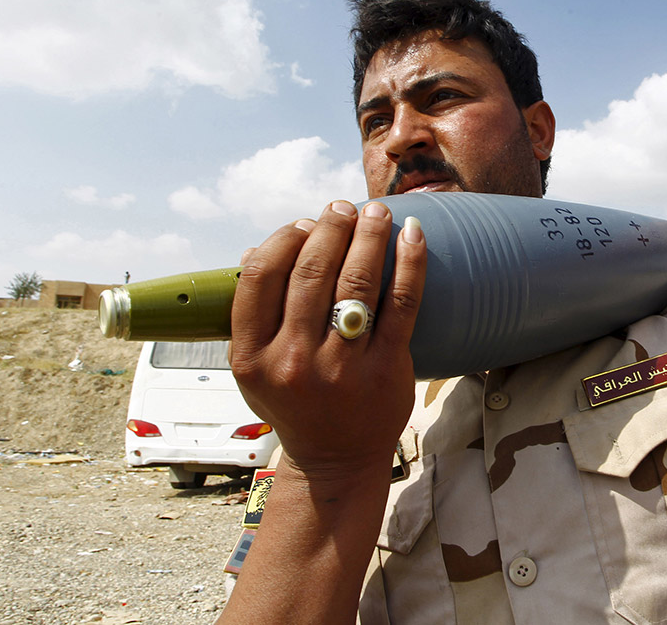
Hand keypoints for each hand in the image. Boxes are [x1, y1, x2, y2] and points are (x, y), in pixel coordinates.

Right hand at [228, 200, 426, 478]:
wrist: (335, 459)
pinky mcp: (387, 367)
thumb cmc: (294, 402)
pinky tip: (414, 234)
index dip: (283, 239)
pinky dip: (410, 262)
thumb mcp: (256, 368)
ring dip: (370, 234)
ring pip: (358, 281)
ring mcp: (343, 365)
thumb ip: (252, 315)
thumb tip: (254, 249)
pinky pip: (402, 302)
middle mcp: (294, 361)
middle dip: (331, 228)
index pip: (260, 277)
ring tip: (378, 212)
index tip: (303, 224)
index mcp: (253, 357)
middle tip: (345, 208)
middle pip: (312, 272)